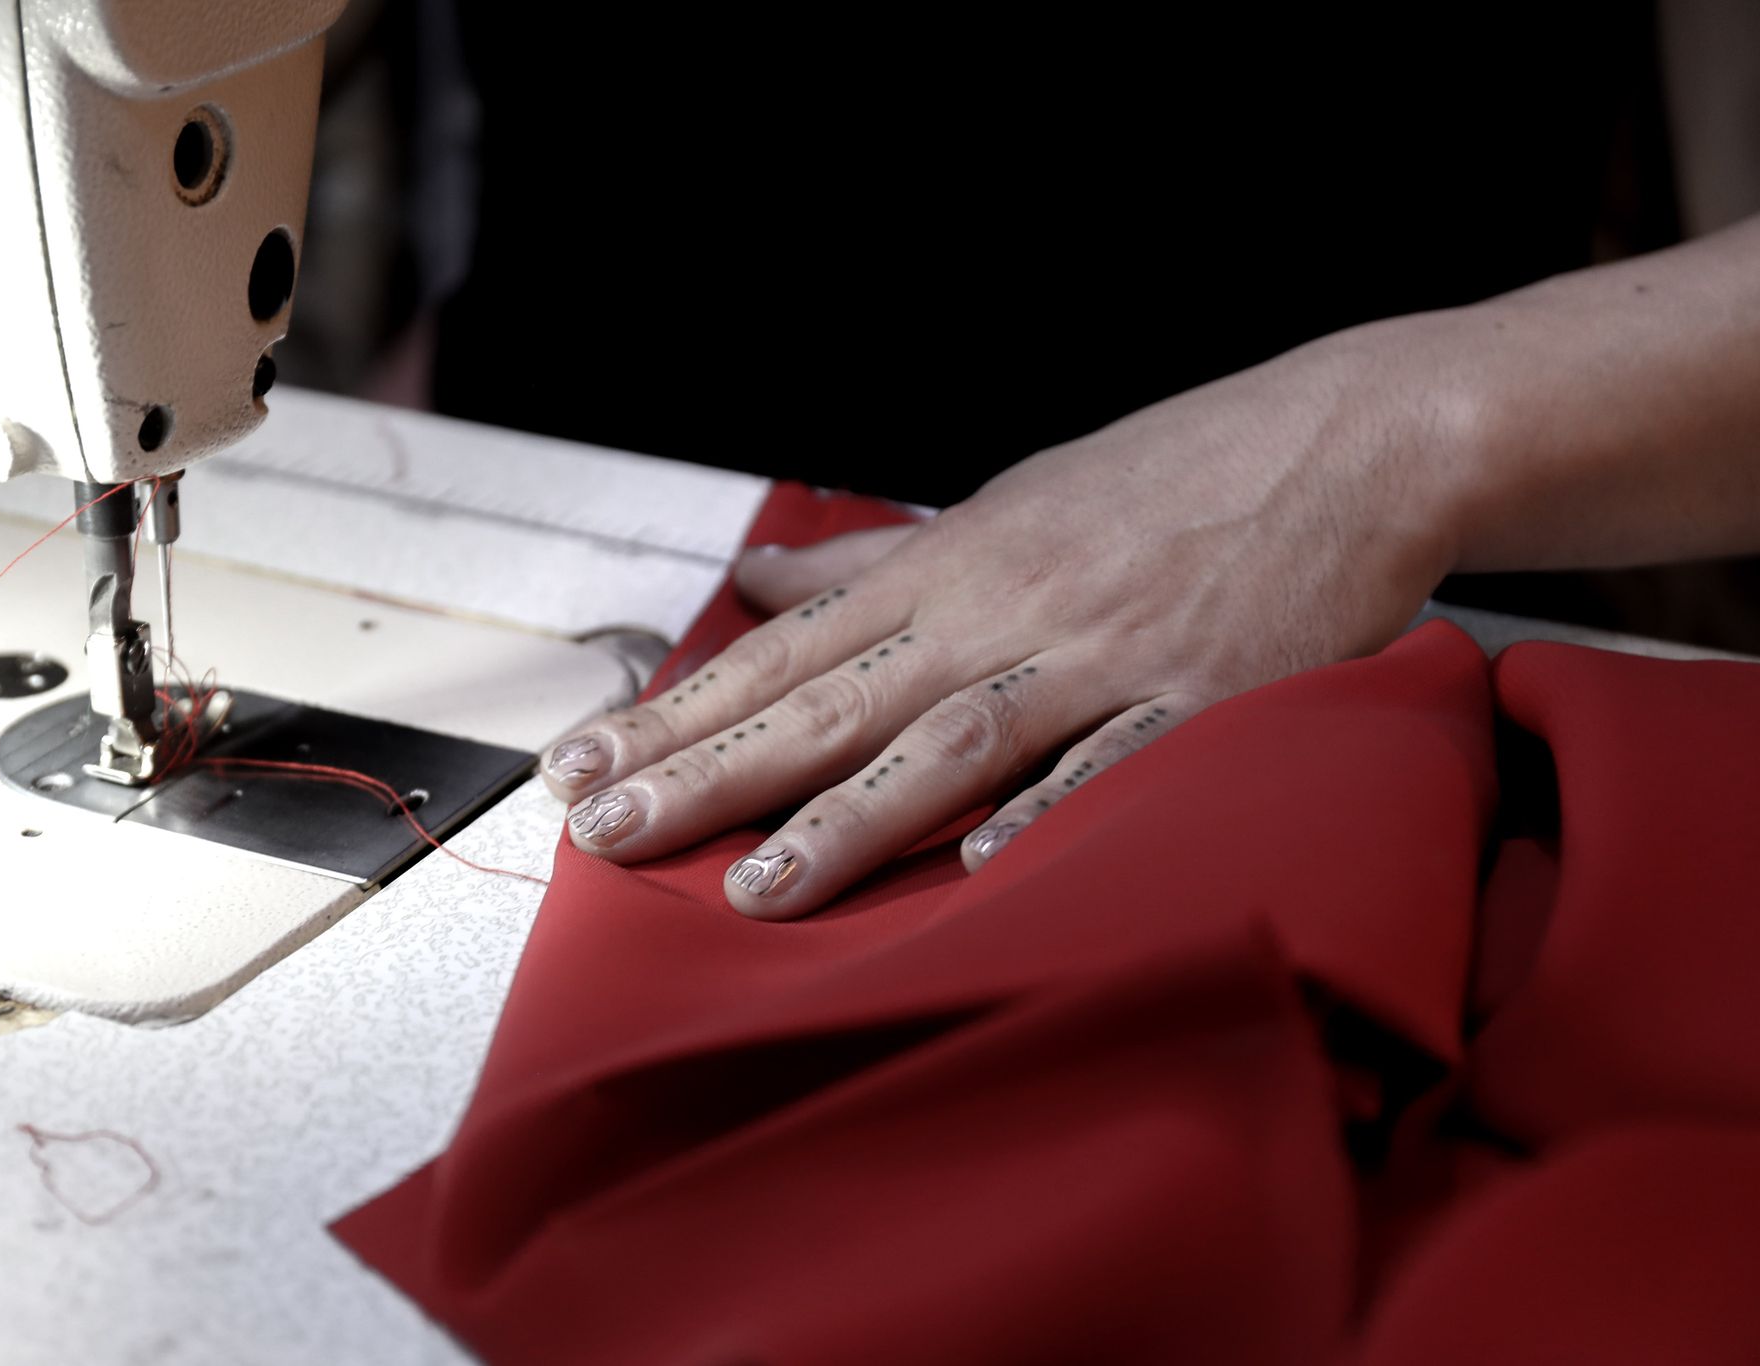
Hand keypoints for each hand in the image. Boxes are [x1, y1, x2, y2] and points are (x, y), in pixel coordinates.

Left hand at [540, 320, 1472, 917]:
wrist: (1346, 440)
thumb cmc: (1168, 478)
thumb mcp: (1006, 502)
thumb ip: (873, 562)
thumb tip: (758, 578)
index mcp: (951, 565)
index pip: (783, 651)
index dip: (678, 712)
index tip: (583, 764)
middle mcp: (1004, 609)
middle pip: (832, 701)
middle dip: (710, 771)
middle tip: (605, 829)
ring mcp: (1100, 655)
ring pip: (950, 741)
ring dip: (849, 819)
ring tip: (753, 888)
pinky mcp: (1202, 699)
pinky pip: (1115, 763)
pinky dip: (1051, 812)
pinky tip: (986, 869)